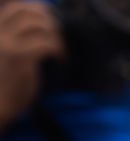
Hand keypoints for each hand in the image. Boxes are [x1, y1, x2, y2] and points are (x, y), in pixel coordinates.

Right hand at [0, 1, 63, 125]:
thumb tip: (42, 25)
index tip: (52, 22)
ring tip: (60, 50)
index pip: (16, 6)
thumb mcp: (7, 52)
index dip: (37, 9)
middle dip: (50, 20)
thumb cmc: (5, 82)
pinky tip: (61, 59)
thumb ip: (17, 38)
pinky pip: (46, 43)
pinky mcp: (19, 56)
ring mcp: (7, 42)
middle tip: (59, 37)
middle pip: (29, 11)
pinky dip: (58, 49)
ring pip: (39, 25)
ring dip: (56, 36)